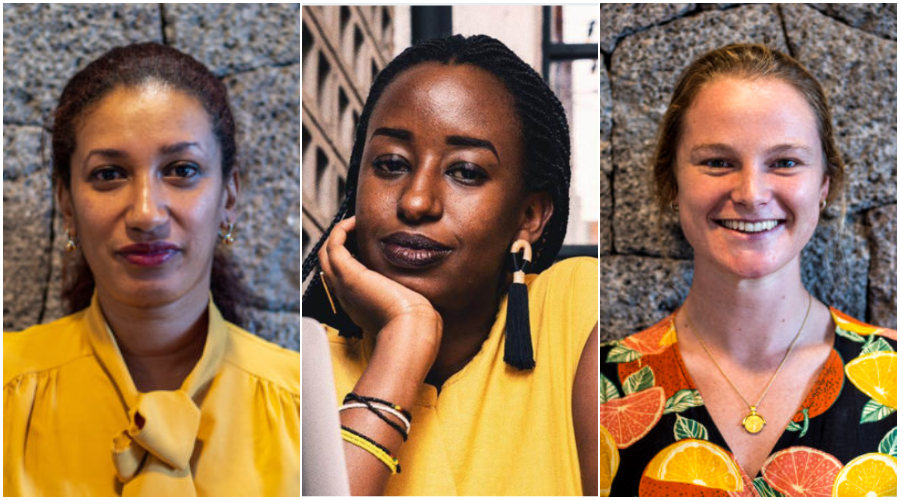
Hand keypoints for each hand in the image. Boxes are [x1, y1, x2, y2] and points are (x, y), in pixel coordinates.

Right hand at [318, 216, 441, 379]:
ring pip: (327, 253)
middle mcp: (346, 296)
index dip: (350, 258)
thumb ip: (409, 298)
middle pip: (330, 264)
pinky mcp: (349, 274)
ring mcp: (344, 285)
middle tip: (359, 229)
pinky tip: (357, 222)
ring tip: (357, 222)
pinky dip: (341, 230)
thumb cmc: (417, 324)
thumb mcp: (409, 309)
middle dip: (341, 243)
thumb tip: (421, 295)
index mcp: (360, 305)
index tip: (367, 244)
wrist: (411, 329)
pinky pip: (332, 245)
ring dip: (339, 233)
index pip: (344, 278)